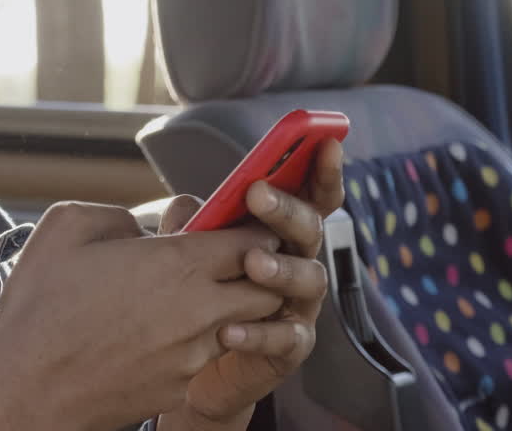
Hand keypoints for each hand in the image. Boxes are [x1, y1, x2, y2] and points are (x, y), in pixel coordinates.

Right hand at [0, 201, 283, 430]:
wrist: (26, 389)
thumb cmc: (40, 307)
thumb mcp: (66, 227)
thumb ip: (117, 214)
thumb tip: (138, 228)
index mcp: (177, 264)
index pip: (253, 242)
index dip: (251, 230)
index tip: (235, 225)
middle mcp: (199, 311)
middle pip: (267, 290)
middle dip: (257, 273)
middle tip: (227, 261)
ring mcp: (193, 355)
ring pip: (242, 326)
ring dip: (228, 309)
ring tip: (187, 298)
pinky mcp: (180, 387)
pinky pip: (205, 358)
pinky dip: (195, 343)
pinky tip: (156, 335)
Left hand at [158, 139, 345, 429]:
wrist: (191, 368)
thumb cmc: (196, 296)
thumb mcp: (187, 254)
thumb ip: (192, 228)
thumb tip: (188, 207)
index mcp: (280, 234)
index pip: (309, 196)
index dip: (321, 170)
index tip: (324, 142)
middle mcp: (299, 264)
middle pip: (310, 231)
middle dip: (286, 210)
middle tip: (257, 194)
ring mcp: (299, 307)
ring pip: (308, 280)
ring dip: (281, 268)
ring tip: (253, 262)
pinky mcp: (288, 351)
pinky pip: (285, 340)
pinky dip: (259, 334)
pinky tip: (230, 331)